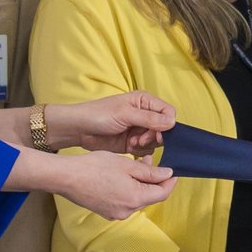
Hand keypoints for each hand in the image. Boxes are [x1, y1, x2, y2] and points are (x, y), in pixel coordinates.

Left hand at [50, 91, 177, 154]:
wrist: (79, 130)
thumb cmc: (98, 115)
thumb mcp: (124, 114)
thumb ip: (148, 119)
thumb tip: (172, 122)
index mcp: (144, 102)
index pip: (168, 112)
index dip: (168, 124)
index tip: (159, 133)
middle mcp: (145, 115)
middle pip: (165, 128)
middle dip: (155, 136)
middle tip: (142, 139)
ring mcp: (139, 130)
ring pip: (156, 140)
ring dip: (146, 143)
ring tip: (132, 141)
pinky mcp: (133, 142)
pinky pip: (147, 149)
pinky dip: (140, 150)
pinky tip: (129, 146)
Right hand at [55, 151, 175, 219]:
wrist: (66, 177)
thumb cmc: (94, 167)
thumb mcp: (126, 164)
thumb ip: (150, 171)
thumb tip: (167, 174)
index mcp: (135, 199)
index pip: (162, 193)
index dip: (170, 181)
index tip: (173, 171)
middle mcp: (127, 211)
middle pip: (150, 196)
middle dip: (154, 180)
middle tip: (150, 161)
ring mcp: (116, 214)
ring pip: (137, 198)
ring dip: (140, 184)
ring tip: (135, 165)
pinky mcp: (106, 212)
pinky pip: (124, 201)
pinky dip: (128, 189)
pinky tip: (122, 177)